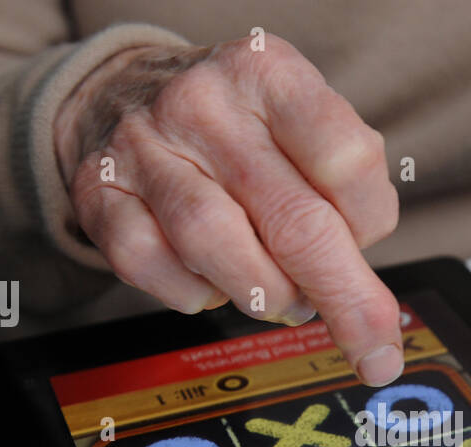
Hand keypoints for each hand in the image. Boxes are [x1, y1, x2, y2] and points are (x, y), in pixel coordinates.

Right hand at [53, 35, 402, 384]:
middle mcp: (203, 103)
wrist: (120, 96)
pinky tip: (212, 281)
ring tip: (282, 299)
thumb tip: (369, 304)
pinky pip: (152, 267)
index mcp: (269, 74)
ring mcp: (142, 147)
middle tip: (371, 347)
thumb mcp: (300, 128)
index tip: (367, 245)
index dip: (369, 223)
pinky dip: (194, 295)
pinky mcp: (99, 194)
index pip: (347, 162)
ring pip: (216, 246)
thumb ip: (346, 194)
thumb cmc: (236, 129)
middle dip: (342, 297)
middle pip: (292, 220)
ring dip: (265, 295)